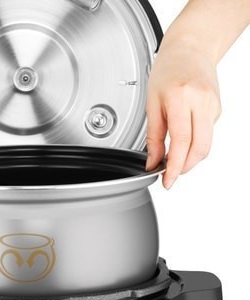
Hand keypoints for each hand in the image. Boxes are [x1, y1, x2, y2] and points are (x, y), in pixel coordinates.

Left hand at [146, 43, 221, 188]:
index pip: (181, 141)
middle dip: (183, 167)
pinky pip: (206, 135)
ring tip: (173, 159)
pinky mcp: (218, 109)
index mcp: (181, 98)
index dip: (175, 166)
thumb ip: (153, 136)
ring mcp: (213, 106)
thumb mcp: (152, 103)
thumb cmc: (168, 71)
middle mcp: (201, 101)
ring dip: (189, 159)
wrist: (191, 48)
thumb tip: (152, 162)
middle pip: (198, 148)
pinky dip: (194, 144)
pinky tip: (183, 139)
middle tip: (169, 174)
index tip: (167, 180)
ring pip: (205, 146)